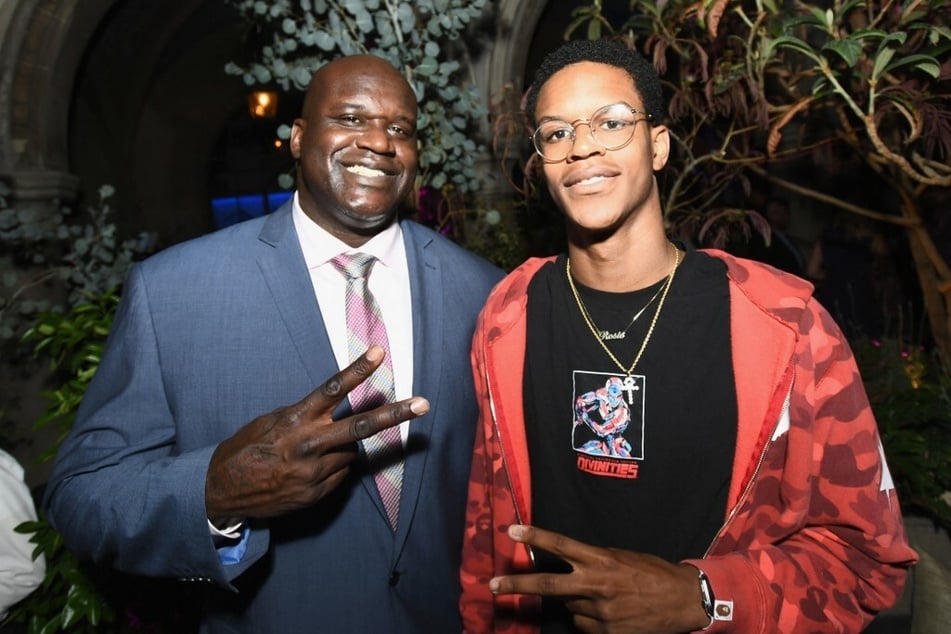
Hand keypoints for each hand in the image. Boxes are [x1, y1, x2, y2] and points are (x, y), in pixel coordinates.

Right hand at [205, 346, 427, 520]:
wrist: (222, 492)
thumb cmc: (246, 448)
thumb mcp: (270, 421)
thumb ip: (305, 416)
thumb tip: (334, 414)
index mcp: (296, 419)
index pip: (333, 389)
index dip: (358, 369)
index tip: (379, 351)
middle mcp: (310, 444)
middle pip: (361, 427)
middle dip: (395, 414)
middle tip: (424, 403)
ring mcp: (315, 472)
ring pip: (351, 452)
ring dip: (342, 447)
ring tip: (311, 452)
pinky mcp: (317, 493)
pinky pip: (339, 474)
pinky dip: (332, 468)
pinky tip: (308, 469)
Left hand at [489, 524, 708, 633]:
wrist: (684, 601)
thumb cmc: (652, 572)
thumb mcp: (621, 557)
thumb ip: (592, 563)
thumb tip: (566, 571)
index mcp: (601, 560)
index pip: (561, 545)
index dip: (535, 537)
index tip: (511, 530)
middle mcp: (596, 585)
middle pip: (547, 586)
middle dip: (516, 585)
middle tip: (492, 586)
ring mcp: (600, 613)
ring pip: (569, 609)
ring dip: (576, 604)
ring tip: (604, 599)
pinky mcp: (607, 633)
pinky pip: (584, 626)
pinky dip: (589, 620)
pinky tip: (610, 614)